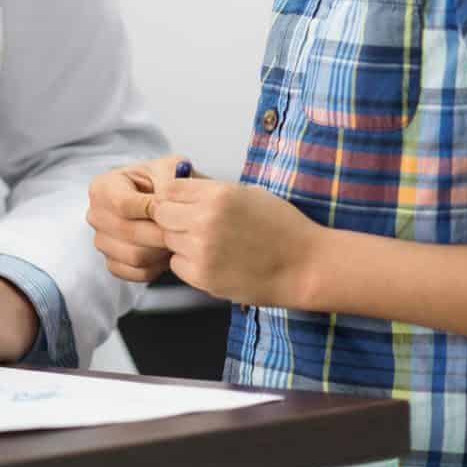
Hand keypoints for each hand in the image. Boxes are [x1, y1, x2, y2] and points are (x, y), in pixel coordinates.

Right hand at [86, 155, 193, 282]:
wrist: (168, 204)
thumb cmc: (167, 183)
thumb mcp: (169, 169)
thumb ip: (167, 181)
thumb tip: (162, 203)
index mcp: (102, 186)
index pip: (122, 204)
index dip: (151, 210)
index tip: (173, 210)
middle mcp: (95, 215)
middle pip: (127, 232)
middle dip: (159, 233)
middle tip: (182, 230)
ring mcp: (101, 241)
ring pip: (134, 256)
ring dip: (161, 251)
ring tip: (176, 239)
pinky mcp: (112, 263)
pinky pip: (135, 273)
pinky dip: (156, 267)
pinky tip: (166, 252)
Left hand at [149, 176, 324, 307]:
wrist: (305, 265)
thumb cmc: (281, 226)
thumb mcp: (247, 194)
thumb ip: (210, 191)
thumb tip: (178, 188)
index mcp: (217, 195)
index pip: (169, 188)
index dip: (174, 195)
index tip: (182, 202)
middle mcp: (205, 221)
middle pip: (161, 214)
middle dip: (171, 217)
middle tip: (191, 224)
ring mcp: (202, 251)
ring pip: (167, 240)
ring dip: (180, 241)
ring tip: (209, 243)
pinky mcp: (203, 278)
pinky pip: (177, 265)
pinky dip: (188, 263)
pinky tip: (213, 260)